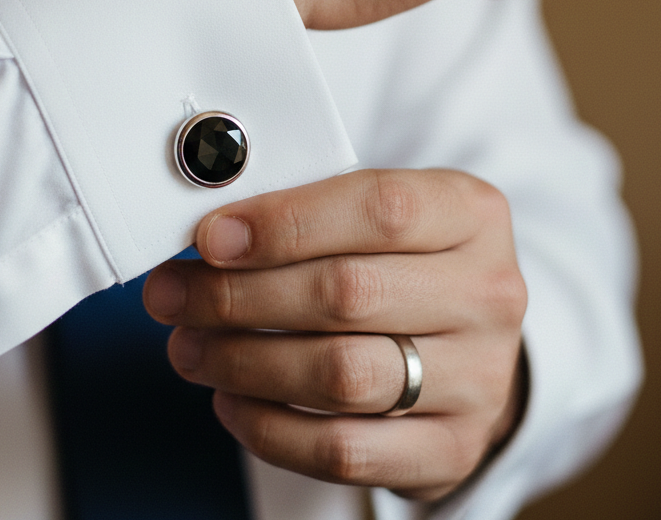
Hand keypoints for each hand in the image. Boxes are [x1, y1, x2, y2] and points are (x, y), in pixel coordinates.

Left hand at [143, 169, 527, 500]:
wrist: (467, 337)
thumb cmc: (401, 260)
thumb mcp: (373, 211)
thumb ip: (305, 211)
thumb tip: (210, 235)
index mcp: (470, 214)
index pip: (378, 209)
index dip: (284, 224)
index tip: (210, 239)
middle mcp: (487, 295)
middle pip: (348, 294)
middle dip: (238, 296)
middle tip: (173, 295)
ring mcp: (479, 378)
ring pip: (341, 375)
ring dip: (242, 362)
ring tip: (189, 347)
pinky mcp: (451, 448)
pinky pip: (344, 451)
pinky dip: (270, 428)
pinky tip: (230, 400)